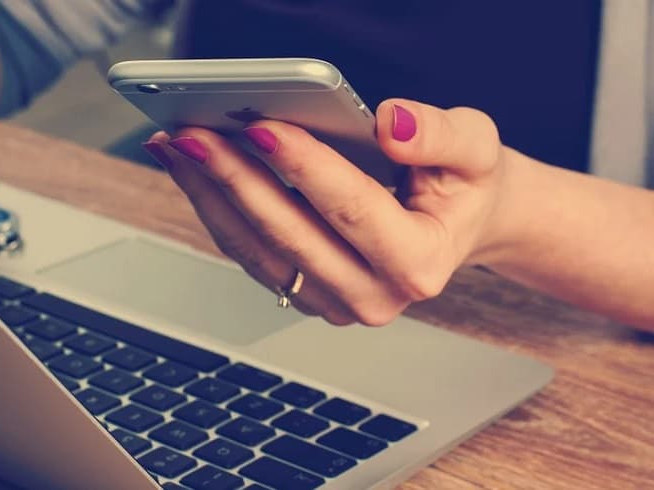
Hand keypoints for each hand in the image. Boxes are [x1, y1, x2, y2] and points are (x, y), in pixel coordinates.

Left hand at [144, 99, 510, 325]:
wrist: (457, 224)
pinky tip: (193, 170)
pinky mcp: (304, 293)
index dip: (304, 167)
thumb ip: (441, 135)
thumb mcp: (476, 149)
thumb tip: (390, 125)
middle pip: (290, 235)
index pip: (351, 210)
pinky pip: (249, 254)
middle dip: (236, 179)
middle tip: (194, 134)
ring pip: (256, 249)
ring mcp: (333, 302)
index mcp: (419, 263)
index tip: (261, 127)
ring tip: (178, 146)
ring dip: (211, 195)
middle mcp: (373, 296)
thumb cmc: (463, 187)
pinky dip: (216, 208)